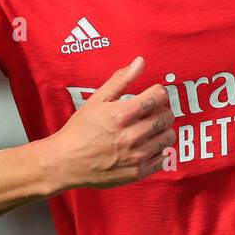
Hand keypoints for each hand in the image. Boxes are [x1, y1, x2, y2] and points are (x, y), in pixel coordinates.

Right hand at [43, 57, 175, 190]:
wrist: (65, 162)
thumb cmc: (80, 129)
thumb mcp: (97, 100)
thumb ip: (120, 80)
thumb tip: (140, 62)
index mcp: (122, 114)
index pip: (158, 96)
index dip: (158, 92)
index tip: (152, 95)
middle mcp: (132, 136)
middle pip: (167, 116)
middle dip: (161, 110)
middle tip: (150, 112)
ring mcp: (136, 156)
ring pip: (168, 137)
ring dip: (162, 130)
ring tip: (149, 129)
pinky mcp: (137, 173)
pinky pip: (164, 158)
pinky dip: (159, 151)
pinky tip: (146, 146)